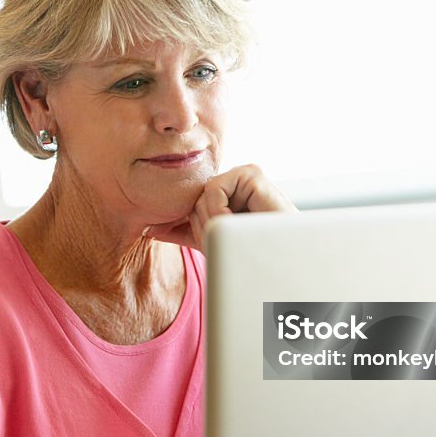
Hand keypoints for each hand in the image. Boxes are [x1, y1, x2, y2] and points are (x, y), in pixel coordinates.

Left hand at [145, 164, 295, 250]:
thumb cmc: (256, 255)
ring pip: (201, 195)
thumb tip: (149, 229)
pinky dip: (220, 211)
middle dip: (205, 227)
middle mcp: (237, 181)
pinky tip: (239, 222)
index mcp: (230, 193)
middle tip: (230, 241)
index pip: (194, 205)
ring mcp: (246, 175)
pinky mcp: (253, 173)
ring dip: (214, 222)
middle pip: (194, 200)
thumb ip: (184, 233)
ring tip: (238, 233)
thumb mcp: (212, 244)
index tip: (218, 244)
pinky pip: (213, 189)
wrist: (286, 263)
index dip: (199, 229)